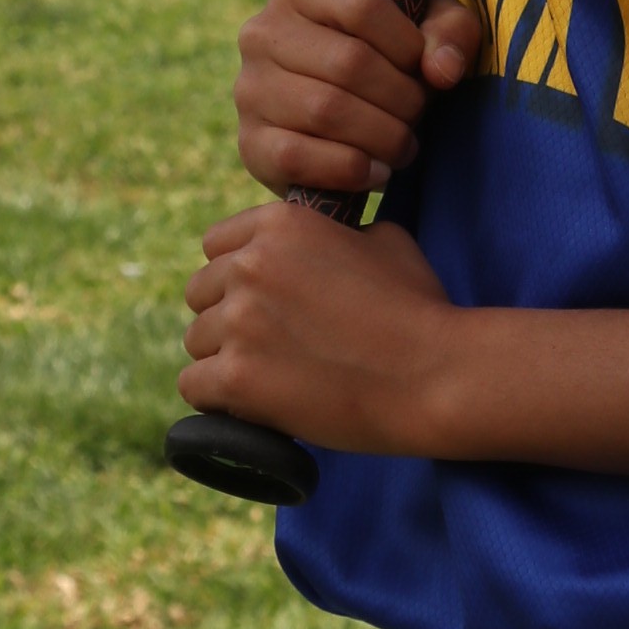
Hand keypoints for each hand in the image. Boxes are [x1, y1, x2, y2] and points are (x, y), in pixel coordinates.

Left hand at [180, 203, 457, 451]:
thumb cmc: (419, 309)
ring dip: (225, 360)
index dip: (237, 276)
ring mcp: (240, 321)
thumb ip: (337, 234)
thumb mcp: (384, 241)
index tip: (263, 302)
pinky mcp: (236, 377)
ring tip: (271, 379)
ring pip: (196, 342)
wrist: (434, 374)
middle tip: (269, 346)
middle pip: (200, 293)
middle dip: (227, 318)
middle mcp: (250, 264)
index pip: (216, 245)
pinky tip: (252, 405)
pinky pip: (194, 386)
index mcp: (281, 223)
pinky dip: (219, 400)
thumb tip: (323, 245)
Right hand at [234, 0, 484, 197]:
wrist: (347, 120)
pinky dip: (351, 170)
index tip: (423, 68)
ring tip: (404, 144)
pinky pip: (298, 157)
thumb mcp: (431, 29)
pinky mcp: (249, 144)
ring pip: (326, 111)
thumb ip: (451, 33)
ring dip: (383, 136)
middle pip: (349, 62)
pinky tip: (377, 170)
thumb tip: (441, 70)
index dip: (407, 43)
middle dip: (402, 97)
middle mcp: (261, 32)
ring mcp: (248, 89)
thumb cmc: (393, 60)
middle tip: (419, 115)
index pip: (361, 4)